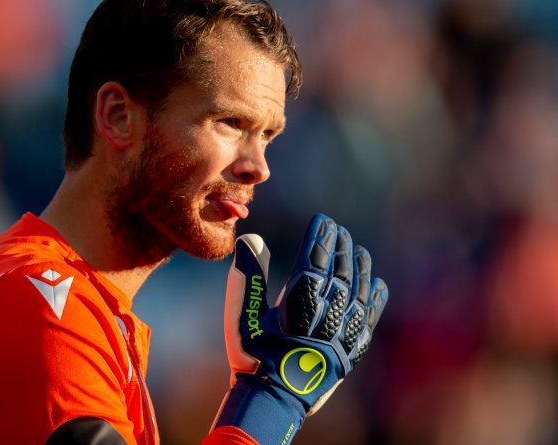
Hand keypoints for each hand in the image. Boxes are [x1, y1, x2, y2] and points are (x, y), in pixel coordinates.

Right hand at [211, 214, 387, 443]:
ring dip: (358, 266)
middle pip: (338, 269)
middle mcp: (326, 313)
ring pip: (358, 289)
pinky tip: (376, 283)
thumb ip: (247, 276)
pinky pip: (370, 316)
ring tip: (357, 249)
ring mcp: (343, 331)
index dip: (319, 236)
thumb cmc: (252, 355)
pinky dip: (374, 297)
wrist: (273, 399)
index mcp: (298, 302)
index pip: (314, 258)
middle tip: (338, 229)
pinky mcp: (353, 348)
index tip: (322, 219)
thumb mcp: (241, 314)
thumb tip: (252, 239)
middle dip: (339, 246)